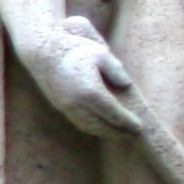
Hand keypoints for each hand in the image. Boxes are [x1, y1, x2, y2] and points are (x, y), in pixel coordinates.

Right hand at [29, 15, 144, 138]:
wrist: (42, 51)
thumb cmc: (74, 49)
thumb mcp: (101, 53)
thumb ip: (116, 70)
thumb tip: (126, 85)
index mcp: (90, 91)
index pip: (114, 113)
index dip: (128, 122)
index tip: (140, 127)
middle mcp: (77, 103)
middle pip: (102, 125)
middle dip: (118, 131)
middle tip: (133, 133)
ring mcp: (66, 106)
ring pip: (89, 126)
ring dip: (105, 132)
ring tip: (119, 132)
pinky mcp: (60, 106)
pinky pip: (79, 121)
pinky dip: (92, 127)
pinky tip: (101, 125)